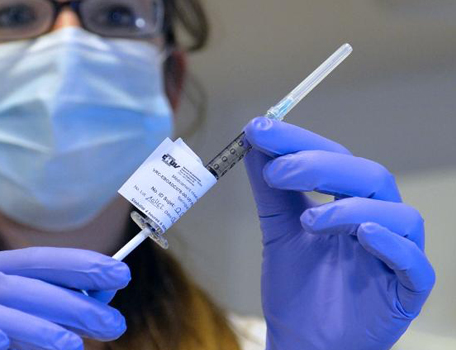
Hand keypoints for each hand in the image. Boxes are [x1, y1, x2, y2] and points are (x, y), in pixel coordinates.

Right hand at [0, 247, 129, 349]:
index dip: (79, 264)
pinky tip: (0, 344)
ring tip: (72, 346)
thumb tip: (99, 302)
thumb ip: (47, 308)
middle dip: (72, 304)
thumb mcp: (10, 314)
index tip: (119, 273)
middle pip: (24, 287)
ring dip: (36, 329)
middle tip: (112, 325)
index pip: (39, 260)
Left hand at [243, 117, 434, 349]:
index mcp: (349, 202)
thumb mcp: (278, 232)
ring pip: (397, 213)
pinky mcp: (406, 290)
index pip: (333, 158)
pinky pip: (413, 261)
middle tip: (278, 171)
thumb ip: (270, 191)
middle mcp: (377, 220)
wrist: (304, 341)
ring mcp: (395, 254)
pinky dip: (390, 243)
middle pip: (367, 176)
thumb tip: (253, 143)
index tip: (259, 130)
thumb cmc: (298, 286)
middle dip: (321, 167)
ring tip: (308, 221)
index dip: (299, 141)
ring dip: (350, 208)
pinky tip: (362, 236)